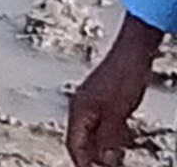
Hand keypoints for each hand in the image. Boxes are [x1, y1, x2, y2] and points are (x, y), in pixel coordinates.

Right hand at [70, 16, 163, 166]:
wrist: (133, 52)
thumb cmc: (124, 73)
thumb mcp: (118, 113)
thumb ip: (109, 137)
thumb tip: (106, 158)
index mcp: (79, 109)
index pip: (74, 144)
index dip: (82, 162)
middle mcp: (81, 105)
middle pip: (80, 140)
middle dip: (90, 157)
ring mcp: (91, 101)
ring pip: (91, 133)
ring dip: (100, 149)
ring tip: (111, 161)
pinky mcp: (103, 99)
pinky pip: (101, 124)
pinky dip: (108, 137)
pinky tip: (119, 142)